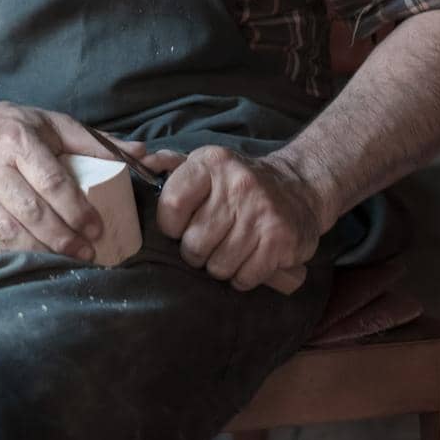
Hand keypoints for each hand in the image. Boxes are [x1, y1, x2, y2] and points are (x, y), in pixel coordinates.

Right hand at [0, 99, 171, 265]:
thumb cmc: (13, 127)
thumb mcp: (53, 124)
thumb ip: (95, 142)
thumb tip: (142, 154)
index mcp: (18, 140)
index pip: (52, 181)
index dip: (77, 210)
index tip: (97, 229)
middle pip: (31, 211)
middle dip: (63, 238)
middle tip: (87, 253)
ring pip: (7, 232)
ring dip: (38, 253)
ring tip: (64, 263)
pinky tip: (24, 268)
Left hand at [154, 145, 321, 294]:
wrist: (300, 188)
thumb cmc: (240, 183)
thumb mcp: (208, 164)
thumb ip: (171, 166)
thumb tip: (139, 162)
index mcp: (212, 163)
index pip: (171, 204)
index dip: (170, 226)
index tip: (180, 227)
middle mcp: (238, 184)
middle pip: (194, 244)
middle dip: (197, 252)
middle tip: (209, 242)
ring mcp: (261, 212)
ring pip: (218, 266)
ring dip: (220, 266)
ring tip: (229, 250)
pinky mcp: (280, 240)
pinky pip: (244, 278)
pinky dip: (242, 277)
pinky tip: (248, 260)